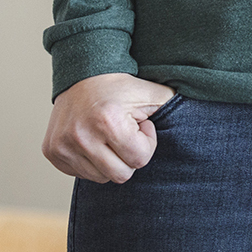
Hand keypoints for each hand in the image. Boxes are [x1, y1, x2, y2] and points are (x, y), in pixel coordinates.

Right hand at [41, 73, 177, 183]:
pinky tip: (92, 140)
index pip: (139, 160)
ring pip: (99, 177)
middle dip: (128, 156)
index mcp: (108, 122)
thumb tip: (200, 125)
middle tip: (125, 133)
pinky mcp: (51, 152)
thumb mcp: (154, 93)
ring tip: (108, 135)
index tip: (140, 125)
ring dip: (109, 160)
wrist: (82, 73)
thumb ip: (175, 109)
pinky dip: (90, 161)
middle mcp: (81, 136)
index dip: (146, 142)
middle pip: (120, 175)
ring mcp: (62, 146)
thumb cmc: (123, 86)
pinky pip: (79, 174)